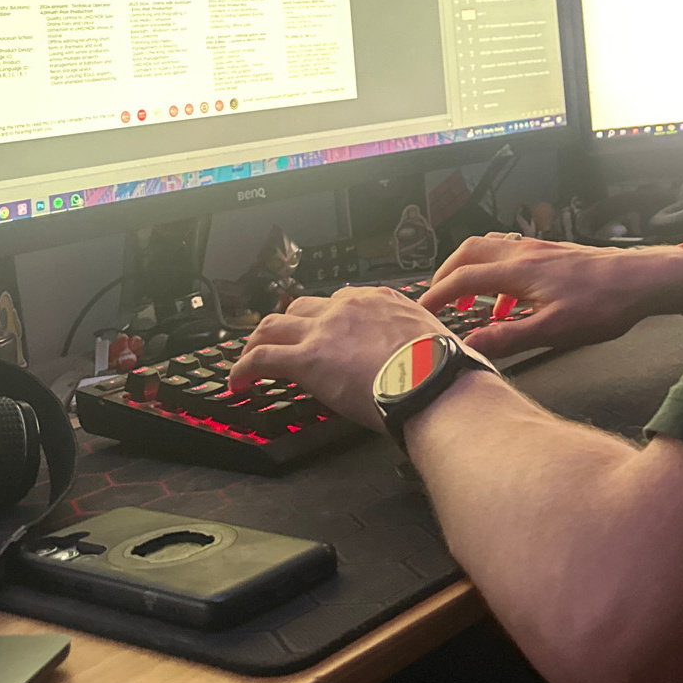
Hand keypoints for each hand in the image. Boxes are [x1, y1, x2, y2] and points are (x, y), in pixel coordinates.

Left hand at [227, 286, 435, 429]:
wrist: (434, 381)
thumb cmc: (443, 368)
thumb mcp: (438, 339)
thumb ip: (423, 341)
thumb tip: (434, 357)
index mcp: (381, 300)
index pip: (341, 301)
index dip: (326, 318)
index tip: (323, 332)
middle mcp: (348, 308)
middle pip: (301, 307)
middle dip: (288, 325)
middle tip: (281, 342)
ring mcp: (325, 331)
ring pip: (273, 326)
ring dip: (257, 341)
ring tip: (249, 358)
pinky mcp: (307, 359)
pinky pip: (261, 358)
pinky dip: (243, 369)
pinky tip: (239, 382)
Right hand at [420, 235, 682, 358]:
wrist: (643, 279)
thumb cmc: (605, 303)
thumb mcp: (555, 331)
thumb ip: (509, 337)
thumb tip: (470, 346)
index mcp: (518, 271)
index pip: (461, 279)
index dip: (435, 297)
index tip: (420, 313)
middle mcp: (524, 253)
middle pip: (468, 252)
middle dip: (445, 275)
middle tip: (435, 300)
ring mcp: (539, 249)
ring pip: (490, 249)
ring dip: (470, 270)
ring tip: (467, 299)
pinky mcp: (553, 253)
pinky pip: (511, 255)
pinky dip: (496, 272)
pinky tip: (510, 300)